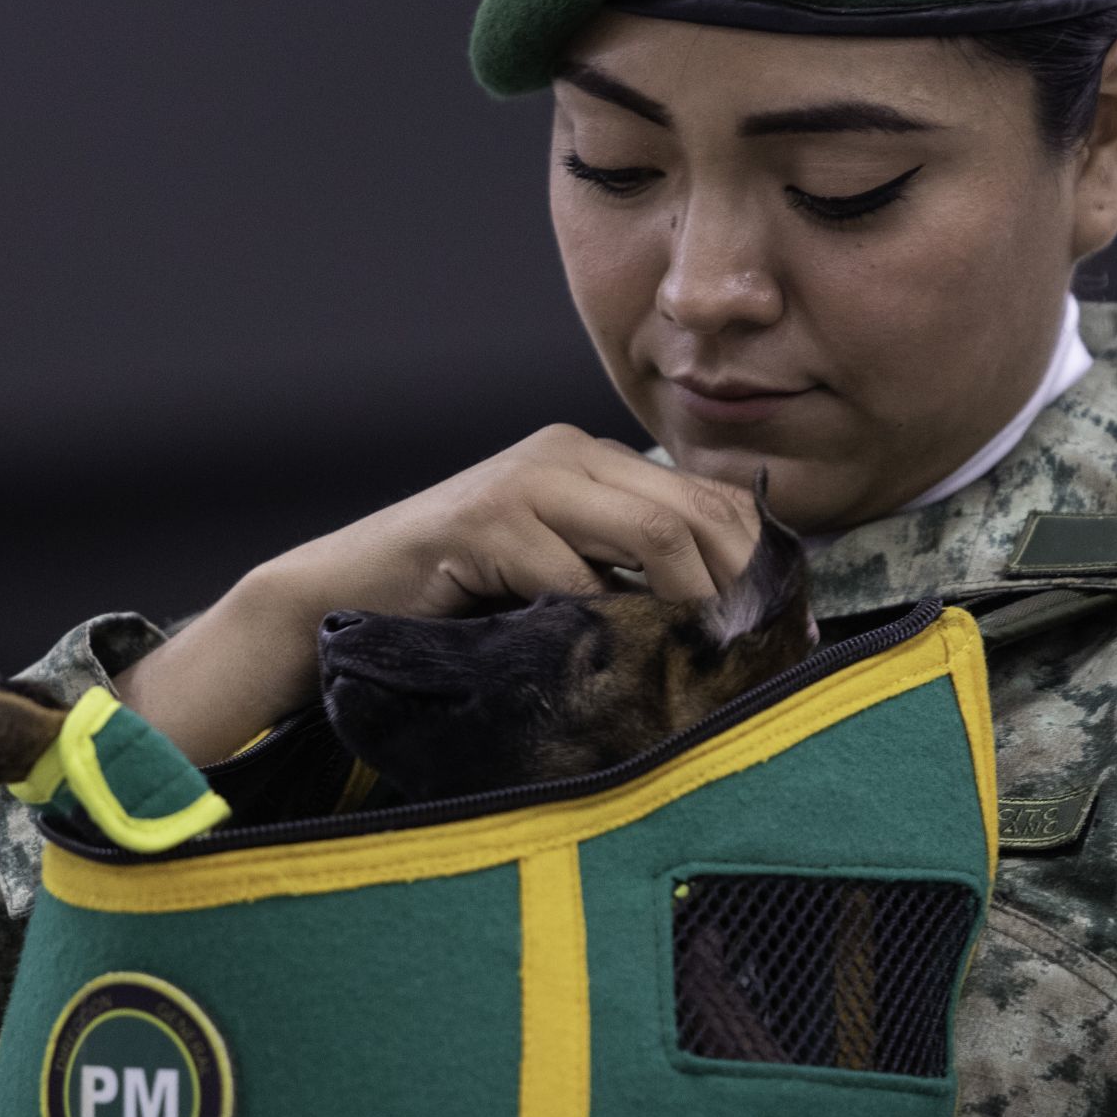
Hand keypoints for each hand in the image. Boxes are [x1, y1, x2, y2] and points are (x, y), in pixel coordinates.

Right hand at [113, 426, 760, 764]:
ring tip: (694, 662)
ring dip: (685, 608)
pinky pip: (578, 578)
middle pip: (696, 513)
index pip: (712, 497)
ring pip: (655, 536)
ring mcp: (525, 481)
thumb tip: (727, 622)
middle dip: (735, 589)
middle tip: (748, 657)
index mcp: (591, 458)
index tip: (777, 629)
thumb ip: (627, 575)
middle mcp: (567, 452)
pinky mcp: (487, 521)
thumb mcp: (560, 575)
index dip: (756, 562)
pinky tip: (611, 664)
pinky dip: (606, 627)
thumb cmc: (456, 599)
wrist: (340, 594)